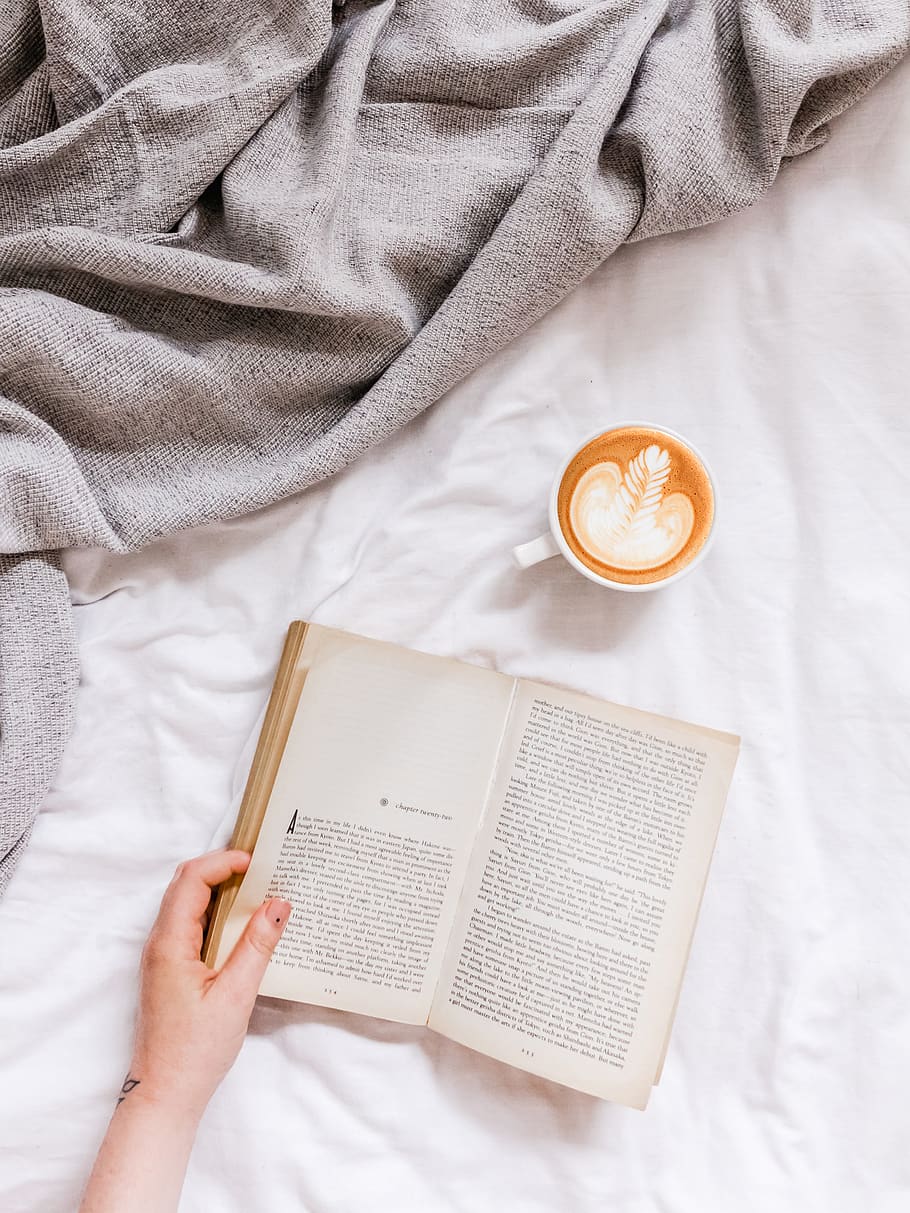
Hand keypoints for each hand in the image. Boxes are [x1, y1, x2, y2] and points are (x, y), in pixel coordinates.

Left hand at [129, 848, 290, 1120]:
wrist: (165, 1094)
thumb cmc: (196, 1051)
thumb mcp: (236, 996)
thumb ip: (257, 946)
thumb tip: (279, 903)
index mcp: (169, 943)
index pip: (191, 879)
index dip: (223, 861)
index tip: (257, 862)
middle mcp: (159, 943)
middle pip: (185, 883)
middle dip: (221, 866)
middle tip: (261, 868)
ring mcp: (162, 955)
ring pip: (187, 902)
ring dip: (219, 888)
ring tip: (258, 889)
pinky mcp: (170, 968)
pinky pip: (190, 924)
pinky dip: (216, 911)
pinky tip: (242, 923)